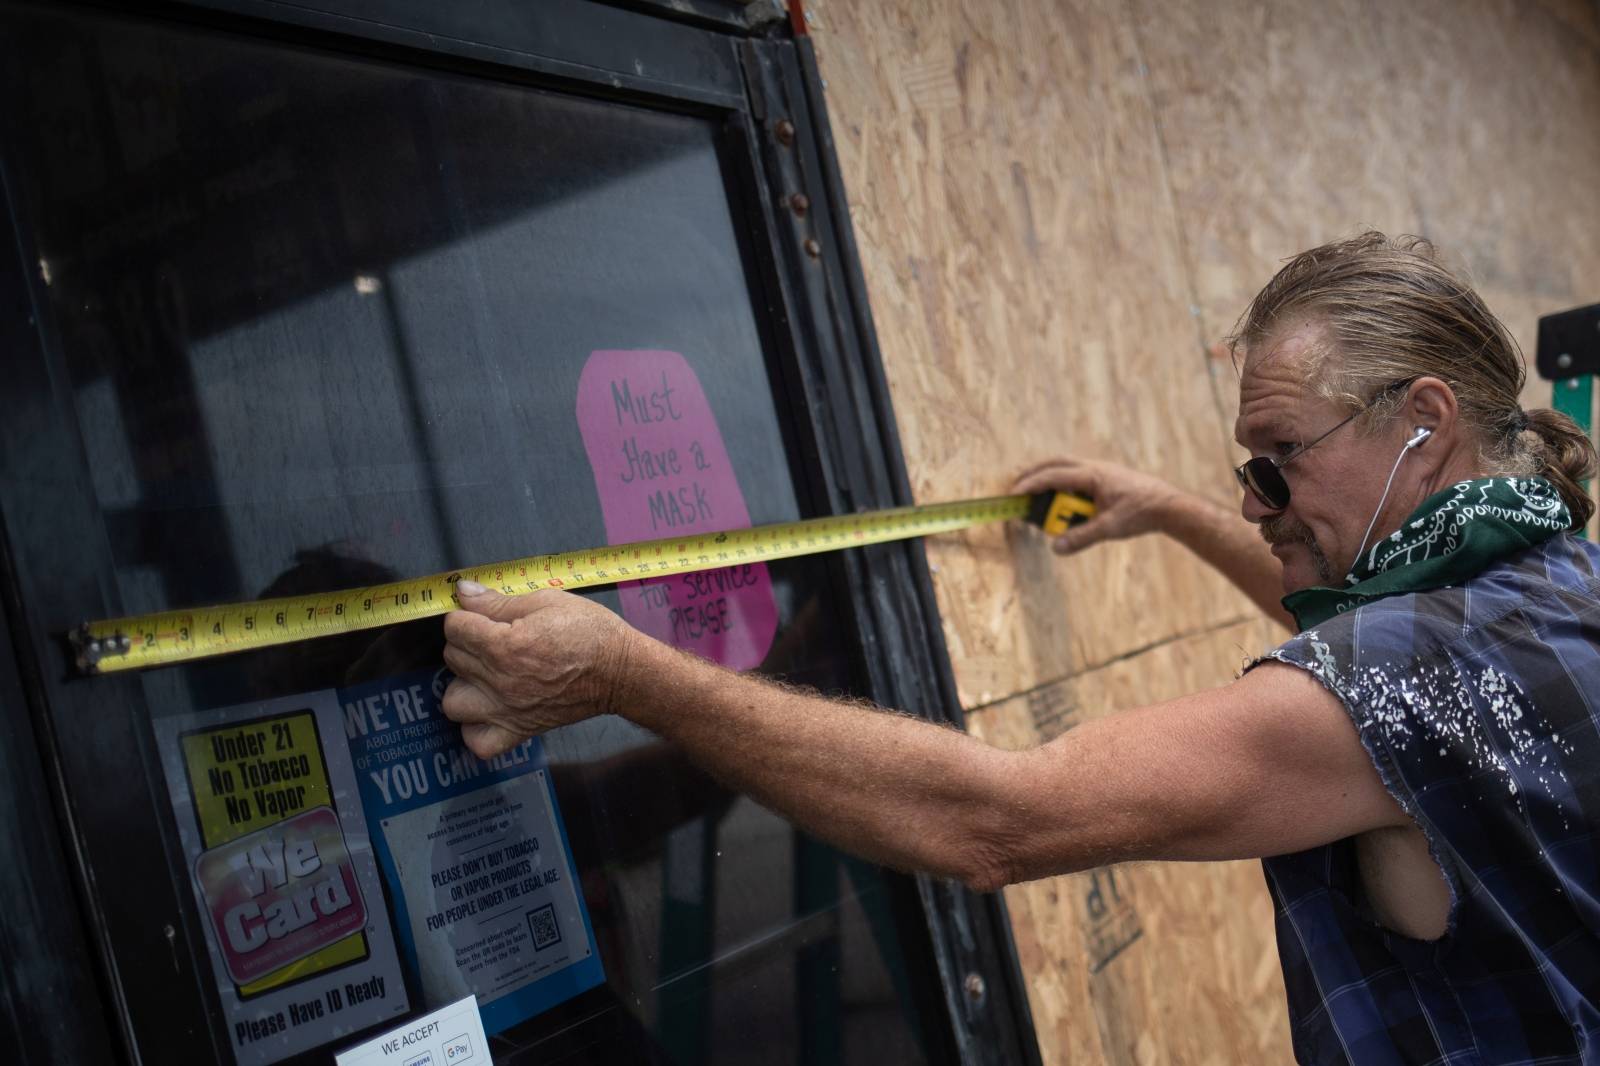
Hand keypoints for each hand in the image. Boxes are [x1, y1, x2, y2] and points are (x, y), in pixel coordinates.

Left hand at [441, 581, 635, 757]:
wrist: (621, 671)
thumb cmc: (590, 632)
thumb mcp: (547, 601)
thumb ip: (499, 601)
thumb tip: (463, 591)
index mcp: (505, 645)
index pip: (455, 627)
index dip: (466, 615)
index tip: (482, 615)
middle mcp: (501, 681)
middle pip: (453, 658)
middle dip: (468, 642)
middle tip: (492, 636)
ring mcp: (507, 710)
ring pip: (452, 701)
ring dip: (464, 684)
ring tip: (485, 673)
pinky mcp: (519, 730)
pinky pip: (477, 741)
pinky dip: (474, 728)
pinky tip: (487, 708)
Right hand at [1011, 457, 1180, 553]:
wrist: (1170, 506)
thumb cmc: (1142, 512)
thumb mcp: (1109, 528)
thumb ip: (1081, 537)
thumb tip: (1056, 547)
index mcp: (1092, 475)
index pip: (1053, 475)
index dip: (1031, 484)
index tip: (1015, 494)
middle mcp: (1094, 468)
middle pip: (1055, 462)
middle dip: (1033, 472)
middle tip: (1017, 486)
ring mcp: (1100, 470)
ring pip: (1066, 466)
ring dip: (1048, 476)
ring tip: (1035, 494)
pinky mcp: (1106, 478)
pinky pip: (1076, 475)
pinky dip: (1062, 482)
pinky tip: (1062, 499)